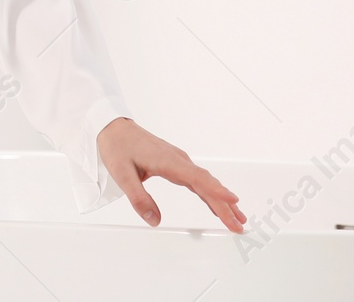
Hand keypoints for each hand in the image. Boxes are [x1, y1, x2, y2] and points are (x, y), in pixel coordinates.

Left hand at [97, 117, 246, 233]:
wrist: (113, 128)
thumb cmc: (118, 147)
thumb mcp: (122, 175)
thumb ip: (139, 199)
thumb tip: (154, 220)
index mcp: (167, 161)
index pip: (197, 178)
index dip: (216, 191)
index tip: (233, 201)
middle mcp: (178, 160)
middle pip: (207, 184)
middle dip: (225, 204)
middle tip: (239, 224)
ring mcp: (179, 161)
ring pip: (205, 182)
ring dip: (222, 200)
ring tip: (237, 217)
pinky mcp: (176, 164)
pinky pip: (198, 180)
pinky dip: (210, 193)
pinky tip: (217, 204)